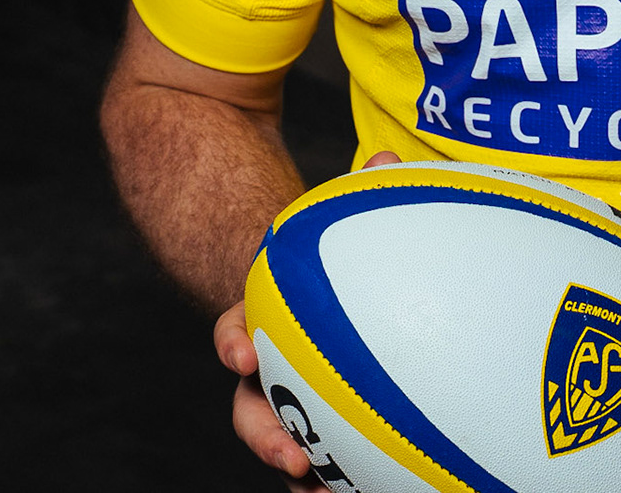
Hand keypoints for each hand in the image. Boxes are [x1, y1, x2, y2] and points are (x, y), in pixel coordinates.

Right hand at [217, 150, 402, 488]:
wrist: (340, 280)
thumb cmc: (345, 246)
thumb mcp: (350, 215)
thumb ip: (367, 190)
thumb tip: (387, 160)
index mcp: (269, 311)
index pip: (237, 325)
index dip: (233, 339)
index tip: (239, 354)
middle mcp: (272, 360)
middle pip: (249, 403)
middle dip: (263, 433)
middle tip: (290, 456)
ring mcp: (298, 396)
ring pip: (283, 439)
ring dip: (298, 468)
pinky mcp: (329, 423)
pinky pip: (326, 458)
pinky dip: (338, 480)